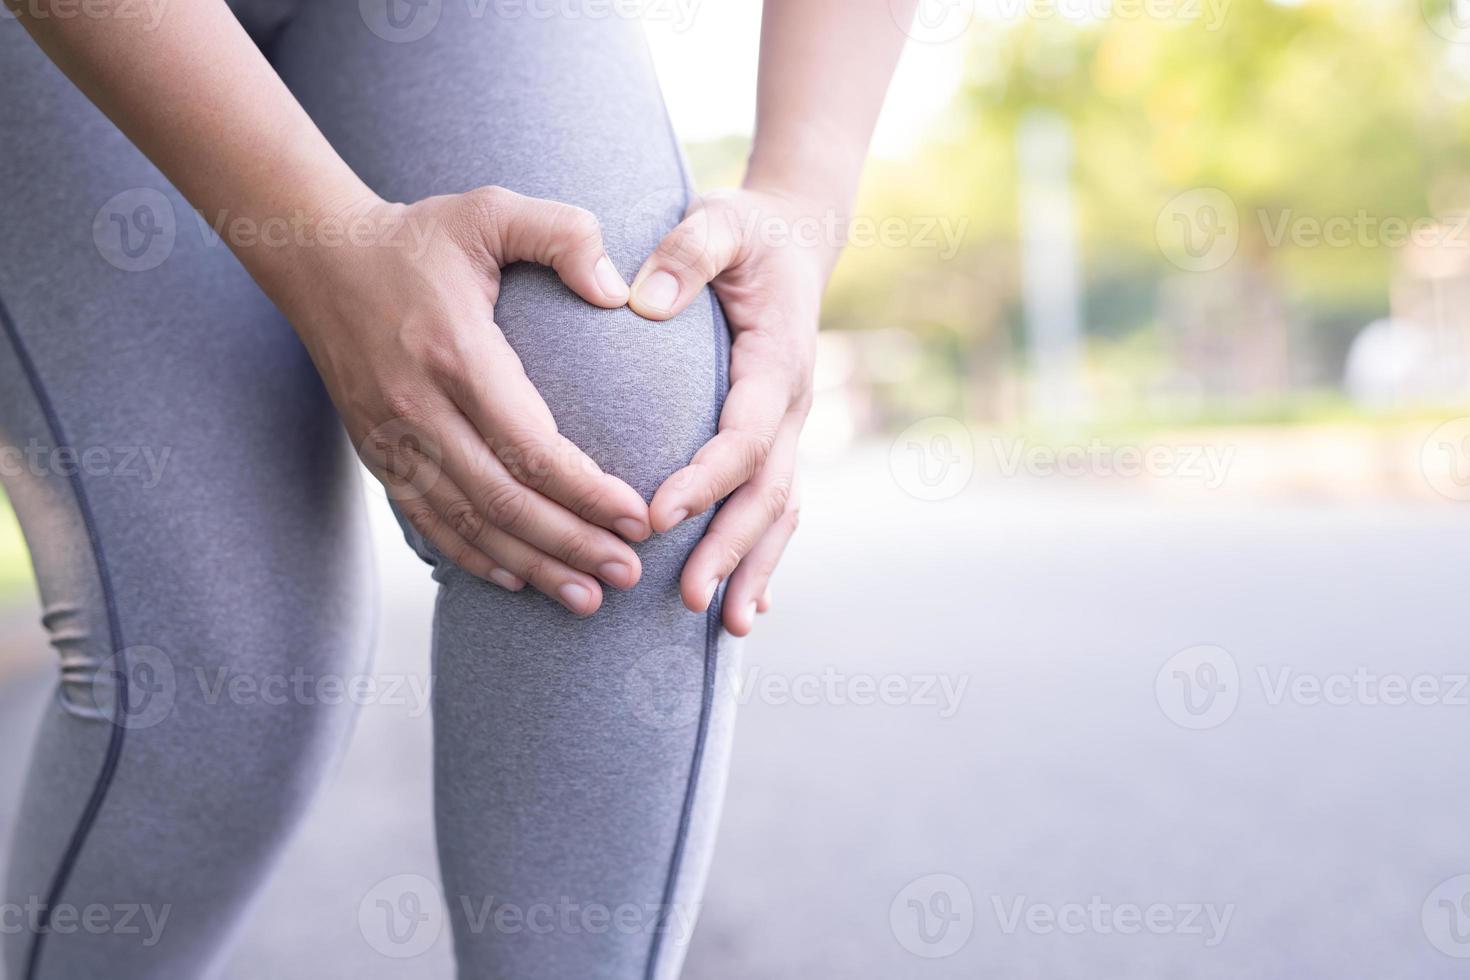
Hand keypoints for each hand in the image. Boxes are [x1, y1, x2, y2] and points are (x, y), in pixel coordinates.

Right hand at [262, 186, 649, 615]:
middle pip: (504, 499)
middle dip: (572, 544)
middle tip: (628, 574)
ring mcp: (392, 436)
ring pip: (467, 523)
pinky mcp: (377, 451)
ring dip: (530, 566)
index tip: (638, 517)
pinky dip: (473, 556)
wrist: (319, 254)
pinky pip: (427, 520)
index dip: (586, 492)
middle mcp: (418, 406)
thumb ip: (563, 234)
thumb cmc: (422, 234)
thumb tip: (620, 291)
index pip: (530, 445)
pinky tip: (516, 579)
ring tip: (587, 597)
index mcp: (457, 353)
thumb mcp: (492, 207)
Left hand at [628, 187, 834, 635]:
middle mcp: (793, 406)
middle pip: (768, 492)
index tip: (657, 514)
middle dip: (731, 548)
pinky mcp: (776, 440)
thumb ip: (686, 253)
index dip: (706, 479)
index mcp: (778, 362)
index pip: (746, 435)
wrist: (795, 237)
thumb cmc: (747, 228)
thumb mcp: (719, 218)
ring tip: (724, 626)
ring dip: (753, 568)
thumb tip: (642, 303)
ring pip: (780, 512)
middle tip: (688, 599)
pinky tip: (743, 606)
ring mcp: (791, 429)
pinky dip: (763, 557)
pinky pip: (776, 507)